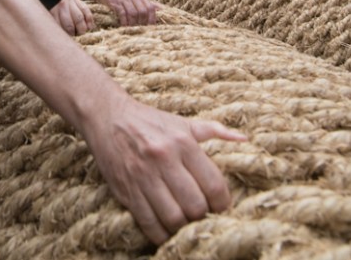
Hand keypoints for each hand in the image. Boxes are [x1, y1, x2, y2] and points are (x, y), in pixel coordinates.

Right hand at [50, 0, 94, 35]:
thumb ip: (78, 9)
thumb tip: (90, 26)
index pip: (85, 10)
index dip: (89, 22)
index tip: (88, 28)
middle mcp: (67, 1)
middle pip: (79, 19)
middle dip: (81, 30)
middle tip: (78, 33)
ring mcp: (58, 7)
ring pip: (69, 25)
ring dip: (71, 33)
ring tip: (70, 34)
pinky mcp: (49, 13)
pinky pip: (58, 26)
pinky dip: (61, 32)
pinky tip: (61, 32)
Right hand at [82, 94, 246, 244]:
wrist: (107, 116)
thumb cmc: (150, 121)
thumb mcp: (183, 122)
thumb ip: (215, 130)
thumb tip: (243, 138)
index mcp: (183, 143)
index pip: (214, 185)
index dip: (222, 203)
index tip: (220, 206)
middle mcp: (164, 160)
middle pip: (195, 206)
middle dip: (203, 217)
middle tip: (202, 216)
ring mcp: (143, 177)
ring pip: (172, 218)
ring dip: (183, 227)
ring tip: (186, 223)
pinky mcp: (126, 191)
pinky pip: (148, 223)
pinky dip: (161, 234)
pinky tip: (166, 230)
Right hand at [89, 0, 159, 25]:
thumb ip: (144, 2)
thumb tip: (161, 10)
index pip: (150, 7)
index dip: (152, 19)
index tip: (150, 28)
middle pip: (143, 11)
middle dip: (143, 23)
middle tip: (140, 30)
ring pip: (133, 13)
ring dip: (133, 24)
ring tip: (132, 30)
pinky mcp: (114, 1)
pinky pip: (122, 13)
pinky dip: (124, 22)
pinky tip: (124, 26)